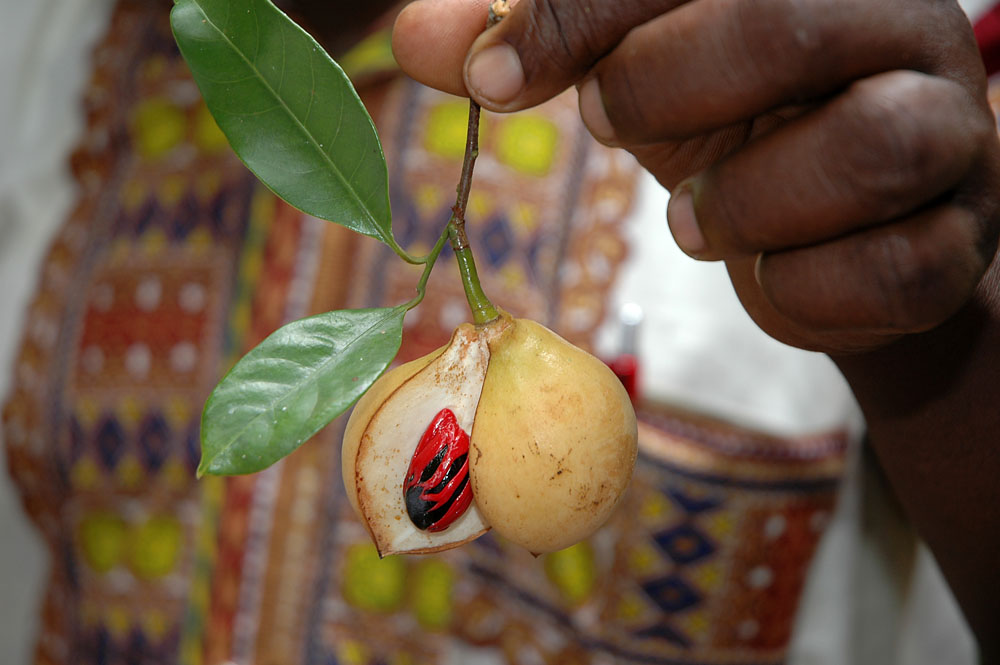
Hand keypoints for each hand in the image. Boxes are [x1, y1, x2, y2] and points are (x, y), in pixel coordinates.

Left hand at [392, 0, 999, 354]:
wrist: (845, 230)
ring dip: (746, 203)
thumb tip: (415, 39)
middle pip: (789, 26)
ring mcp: (952, 138)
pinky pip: (894, 274)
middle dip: (665, 88)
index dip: (576, 13)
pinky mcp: (960, 245)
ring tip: (695, 221)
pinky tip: (770, 277)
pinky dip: (804, 294)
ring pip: (869, 151)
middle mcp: (902, 31)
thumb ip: (534, 48)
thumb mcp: (630, 76)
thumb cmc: (732, 128)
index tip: (490, 76)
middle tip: (608, 125)